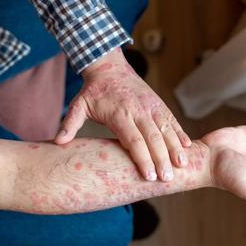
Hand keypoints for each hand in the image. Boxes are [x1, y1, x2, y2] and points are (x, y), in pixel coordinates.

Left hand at [55, 48, 191, 181]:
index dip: (143, 159)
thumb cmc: (93, 91)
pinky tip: (188, 146)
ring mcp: (151, 106)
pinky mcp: (158, 103)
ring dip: (175, 148)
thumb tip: (58, 143)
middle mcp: (138, 110)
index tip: (149, 176)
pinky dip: (180, 133)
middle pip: (153, 138)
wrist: (109, 65)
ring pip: (166, 129)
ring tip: (183, 165)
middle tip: (168, 179)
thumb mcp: (78, 105)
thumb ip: (70, 123)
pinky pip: (171, 120)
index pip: (134, 140)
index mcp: (120, 113)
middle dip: (162, 159)